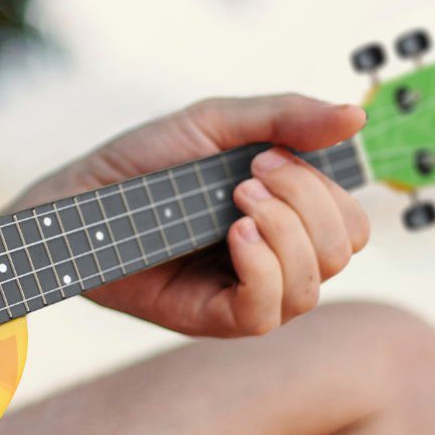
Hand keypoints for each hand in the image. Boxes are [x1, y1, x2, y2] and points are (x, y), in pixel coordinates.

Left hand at [8, 96, 370, 337]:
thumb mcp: (216, 122)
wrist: (78, 197)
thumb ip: (285, 117)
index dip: (325, 189)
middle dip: (307, 205)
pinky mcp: (212, 318)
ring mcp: (245, 292)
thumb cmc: (143, 161)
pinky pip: (266, 314)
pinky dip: (264, 270)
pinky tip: (235, 235)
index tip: (268, 156)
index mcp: (286, 217)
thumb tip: (356, 116)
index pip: (351, 223)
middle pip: (342, 251)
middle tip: (246, 178)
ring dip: (285, 234)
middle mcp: (274, 258)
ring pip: (312, 287)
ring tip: (234, 203)